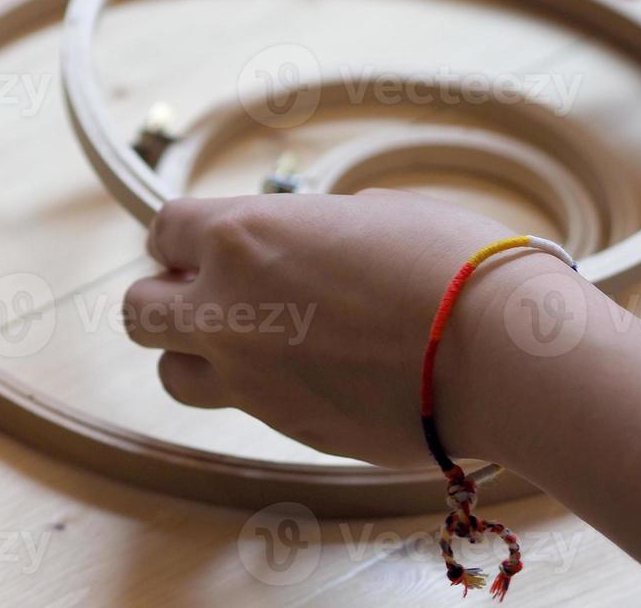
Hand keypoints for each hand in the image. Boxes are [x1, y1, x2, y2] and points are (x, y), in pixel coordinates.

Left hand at [124, 189, 572, 466]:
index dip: (183, 236)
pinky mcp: (288, 430)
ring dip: (195, 354)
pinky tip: (309, 370)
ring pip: (172, 374)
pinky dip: (257, 390)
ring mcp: (251, 380)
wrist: (500, 353)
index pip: (164, 230)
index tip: (204, 241)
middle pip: (140, 311)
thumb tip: (300, 243)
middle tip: (213, 291)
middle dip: (167, 297)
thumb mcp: (368, 211)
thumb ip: (306, 229)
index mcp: (242, 237)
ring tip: (247, 338)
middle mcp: (227, 311)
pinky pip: (240, 409)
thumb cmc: (450, 263)